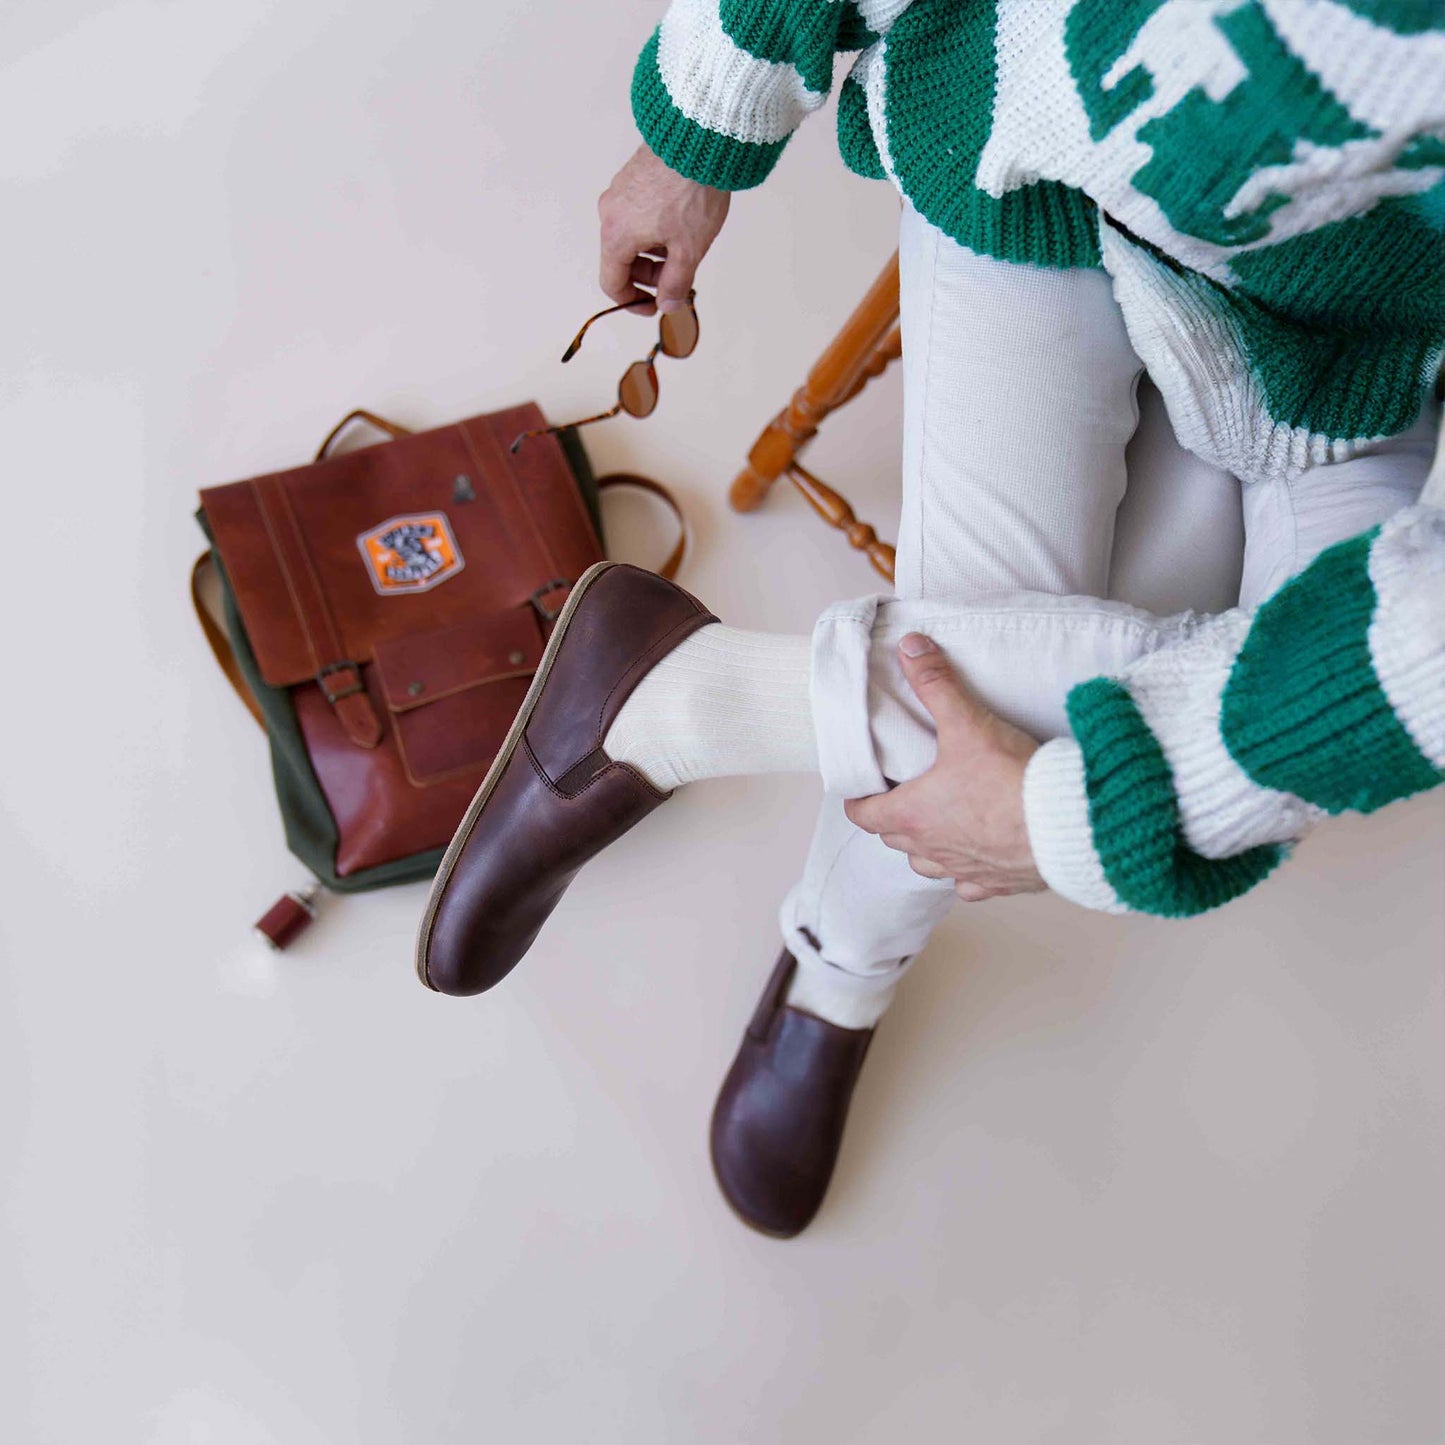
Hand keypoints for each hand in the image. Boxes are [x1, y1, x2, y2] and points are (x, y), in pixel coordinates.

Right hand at [598, 145, 730, 314]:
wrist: (698, 137)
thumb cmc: (691, 193)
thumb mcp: (688, 249)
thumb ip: (676, 283)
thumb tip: (667, 304)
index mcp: (617, 235)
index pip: (612, 282)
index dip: (632, 301)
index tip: (655, 306)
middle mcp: (610, 212)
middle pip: (621, 258)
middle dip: (647, 275)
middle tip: (676, 279)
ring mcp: (619, 191)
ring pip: (630, 235)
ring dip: (652, 252)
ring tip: (683, 248)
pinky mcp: (631, 176)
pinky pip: (636, 214)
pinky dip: (652, 228)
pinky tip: (679, 223)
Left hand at [844, 635, 1046, 901]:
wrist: (1068, 826)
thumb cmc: (1011, 781)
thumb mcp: (967, 724)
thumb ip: (935, 684)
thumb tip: (910, 648)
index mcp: (912, 815)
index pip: (864, 815)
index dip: (858, 801)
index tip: (859, 790)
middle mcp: (932, 849)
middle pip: (894, 839)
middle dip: (892, 819)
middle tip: (900, 796)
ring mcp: (964, 871)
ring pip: (928, 865)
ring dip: (927, 847)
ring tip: (938, 825)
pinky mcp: (998, 883)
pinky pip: (970, 885)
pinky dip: (968, 871)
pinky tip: (979, 855)